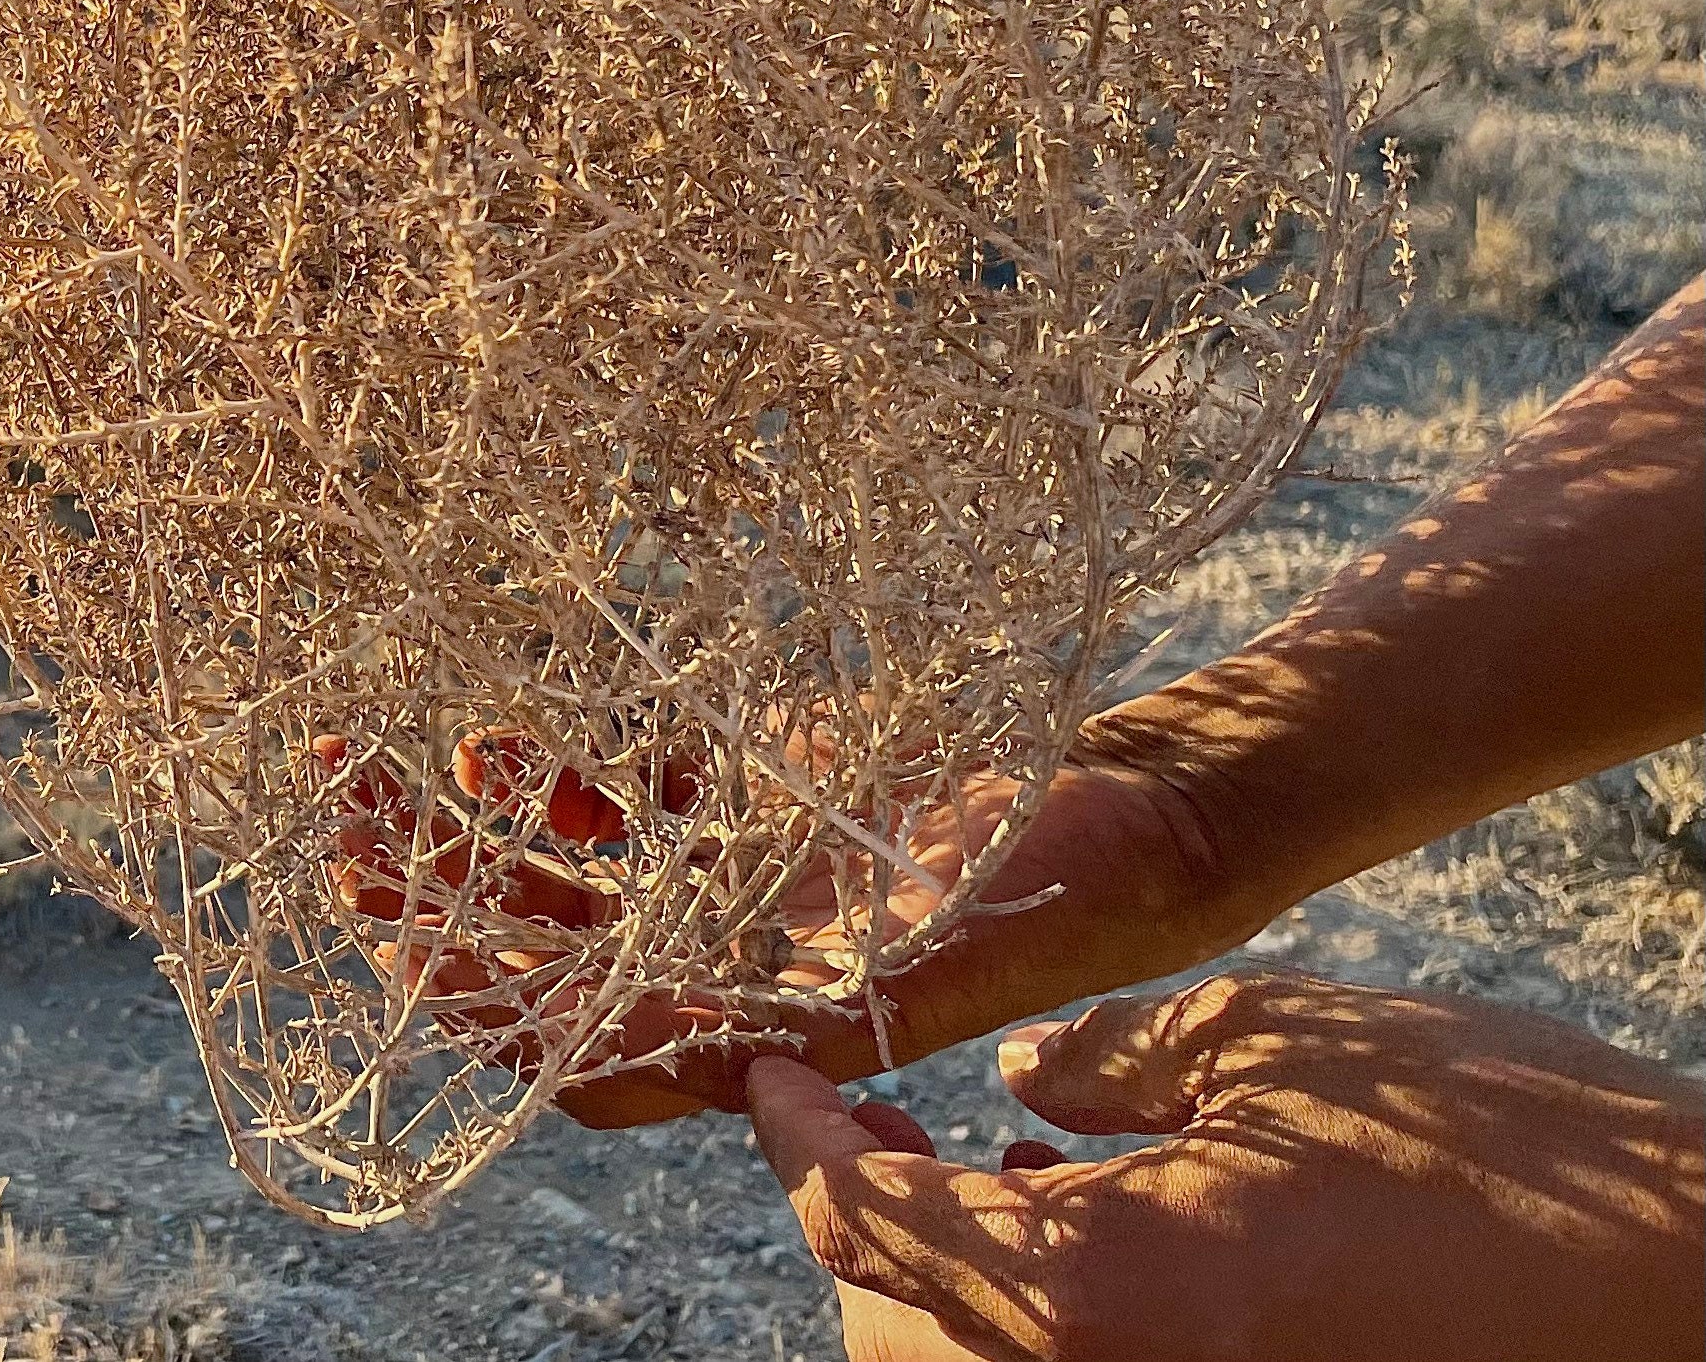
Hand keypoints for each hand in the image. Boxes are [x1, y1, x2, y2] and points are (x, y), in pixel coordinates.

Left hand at [331, 730, 1265, 1124]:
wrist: (1159, 803)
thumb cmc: (1085, 877)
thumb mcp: (969, 944)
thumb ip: (856, 998)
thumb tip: (732, 1054)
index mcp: (781, 1026)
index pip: (608, 1055)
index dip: (502, 1022)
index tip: (406, 961)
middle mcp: (743, 964)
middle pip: (560, 959)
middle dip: (447, 910)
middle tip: (344, 849)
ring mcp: (746, 883)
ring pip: (577, 877)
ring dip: (479, 840)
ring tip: (377, 779)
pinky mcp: (766, 804)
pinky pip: (636, 800)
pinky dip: (565, 778)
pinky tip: (501, 745)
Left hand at [747, 971, 1705, 1361]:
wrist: (1698, 1299)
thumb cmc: (1501, 1154)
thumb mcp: (1272, 1041)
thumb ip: (1104, 1057)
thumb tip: (1010, 1087)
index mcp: (1093, 1298)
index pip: (863, 1225)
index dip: (797, 1134)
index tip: (760, 1067)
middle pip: (897, 1332)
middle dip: (866, 1223)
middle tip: (879, 1116)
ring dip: (951, 1279)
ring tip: (988, 1165)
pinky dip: (1043, 1318)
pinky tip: (1089, 1223)